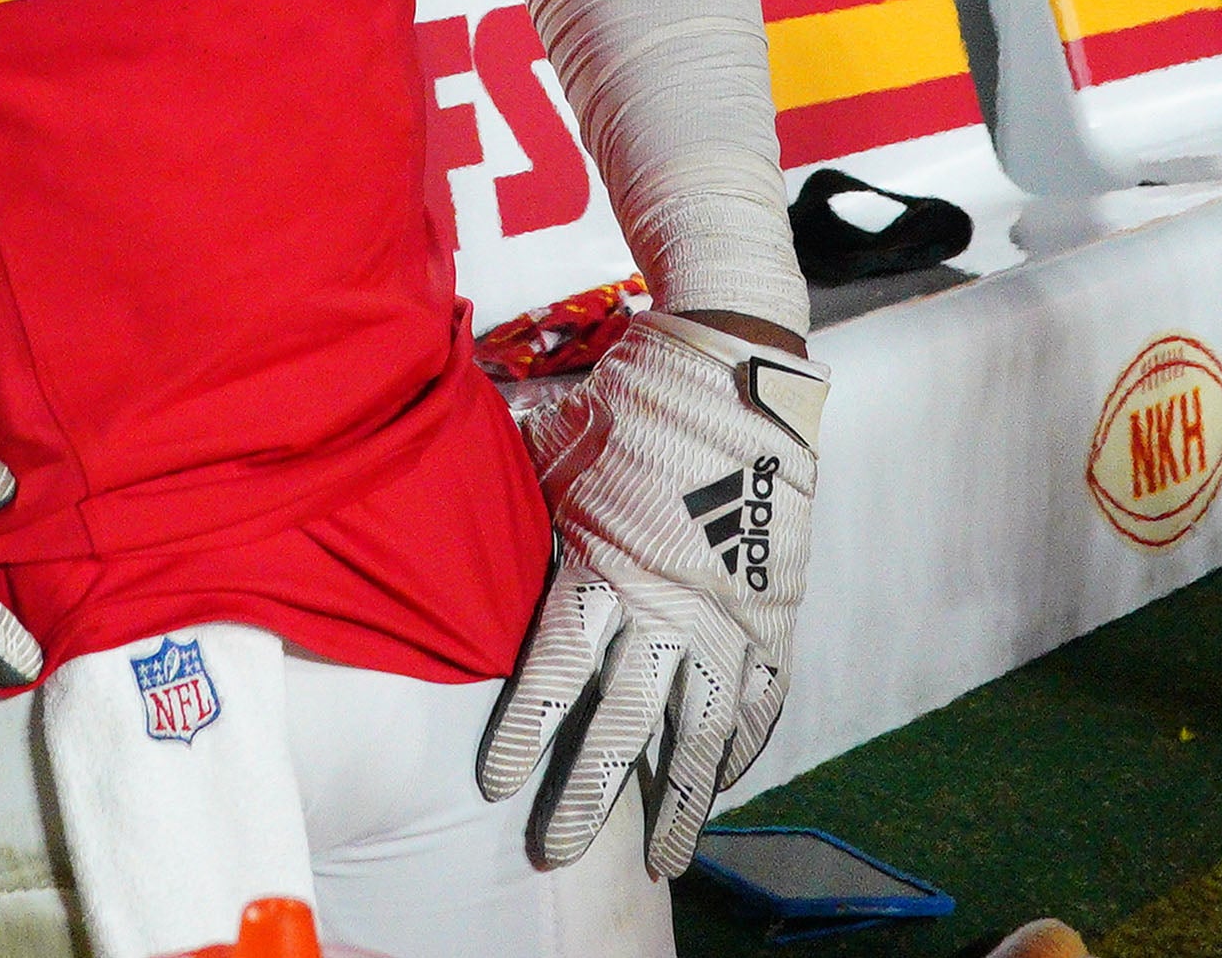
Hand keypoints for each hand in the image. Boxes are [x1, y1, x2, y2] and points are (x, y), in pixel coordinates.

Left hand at [480, 311, 824, 877]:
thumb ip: (513, 504)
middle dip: (587, 791)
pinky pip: (761, 695)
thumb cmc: (627, 400)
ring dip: (680, 798)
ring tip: (664, 855)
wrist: (734, 366)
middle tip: (556, 849)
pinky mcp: (775, 606)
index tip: (497, 782)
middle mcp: (667, 602)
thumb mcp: (551, 447)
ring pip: (701, 730)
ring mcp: (729, 611)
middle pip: (623, 721)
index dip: (525, 729)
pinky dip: (742, 744)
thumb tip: (446, 519)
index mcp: (604, 563)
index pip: (555, 669)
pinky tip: (725, 781)